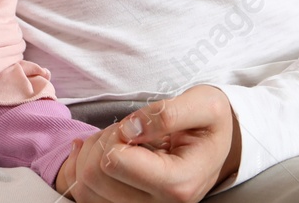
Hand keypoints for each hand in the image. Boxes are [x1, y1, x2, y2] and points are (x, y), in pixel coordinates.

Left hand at [61, 85, 240, 201]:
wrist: (217, 148)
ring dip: (91, 156)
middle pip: (95, 177)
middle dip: (102, 143)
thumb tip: (130, 129)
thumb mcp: (204, 104)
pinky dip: (82, 168)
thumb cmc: (210, 125)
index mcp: (179, 183)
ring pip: (85, 189)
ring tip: (118, 141)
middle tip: (126, 130)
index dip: (118, 134)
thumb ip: (168, 114)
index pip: (116, 161)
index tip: (137, 124)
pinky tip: (97, 151)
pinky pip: (85, 197)